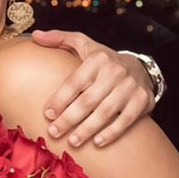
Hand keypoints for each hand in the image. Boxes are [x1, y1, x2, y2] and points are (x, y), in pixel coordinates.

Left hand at [31, 29, 153, 146]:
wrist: (140, 67)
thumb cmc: (103, 60)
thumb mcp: (83, 44)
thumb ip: (59, 39)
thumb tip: (36, 35)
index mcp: (97, 59)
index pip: (74, 82)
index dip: (60, 99)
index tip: (47, 114)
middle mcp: (115, 71)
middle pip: (88, 100)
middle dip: (69, 119)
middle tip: (54, 132)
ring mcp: (130, 87)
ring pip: (105, 112)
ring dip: (87, 129)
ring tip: (72, 141)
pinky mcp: (142, 100)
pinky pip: (125, 120)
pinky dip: (111, 133)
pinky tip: (97, 142)